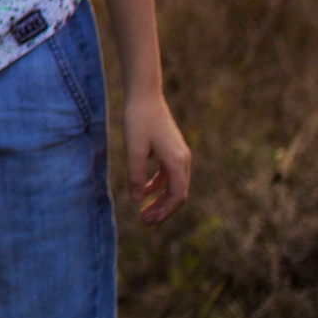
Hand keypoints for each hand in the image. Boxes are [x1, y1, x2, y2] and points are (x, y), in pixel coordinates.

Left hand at [125, 91, 191, 223]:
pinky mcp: (171, 149)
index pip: (177, 196)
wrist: (145, 95)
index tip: (148, 221)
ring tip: (143, 212)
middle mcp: (183, 159)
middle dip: (162, 210)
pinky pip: (168, 174)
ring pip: (173, 185)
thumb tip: (137, 200)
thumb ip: (135, 176)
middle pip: (178, 193)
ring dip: (160, 199)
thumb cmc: (138, 120)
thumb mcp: (133, 150)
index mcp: (177, 161)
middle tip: (144, 222)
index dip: (164, 211)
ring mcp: (178, 154)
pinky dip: (158, 185)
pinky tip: (144, 192)